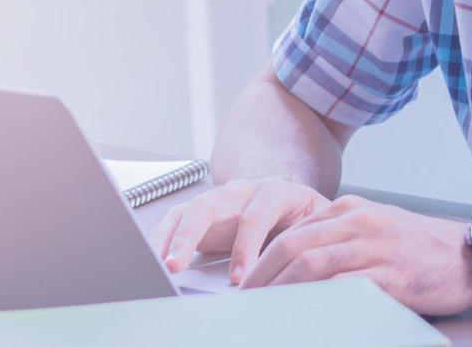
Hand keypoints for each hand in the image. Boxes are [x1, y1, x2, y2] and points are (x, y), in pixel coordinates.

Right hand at [147, 177, 330, 283]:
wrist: (295, 198)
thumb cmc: (307, 216)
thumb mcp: (318, 224)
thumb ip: (311, 239)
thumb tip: (306, 269)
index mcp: (276, 191)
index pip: (256, 215)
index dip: (245, 247)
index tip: (239, 279)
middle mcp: (242, 192)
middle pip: (209, 206)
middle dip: (189, 236)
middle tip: (175, 266)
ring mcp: (218, 199)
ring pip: (187, 212)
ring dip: (169, 239)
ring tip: (158, 264)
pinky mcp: (201, 212)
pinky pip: (175, 221)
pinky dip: (161, 238)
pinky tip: (153, 257)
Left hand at [240, 194, 471, 316]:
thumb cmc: (424, 247)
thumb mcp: (378, 228)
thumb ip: (341, 238)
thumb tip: (299, 263)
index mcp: (351, 209)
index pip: (293, 231)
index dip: (263, 258)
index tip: (246, 283)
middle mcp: (359, 222)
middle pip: (294, 245)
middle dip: (262, 275)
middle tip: (244, 301)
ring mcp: (375, 247)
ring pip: (312, 264)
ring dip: (280, 289)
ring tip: (263, 310)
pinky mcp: (392, 275)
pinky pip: (344, 288)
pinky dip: (318, 302)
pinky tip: (303, 316)